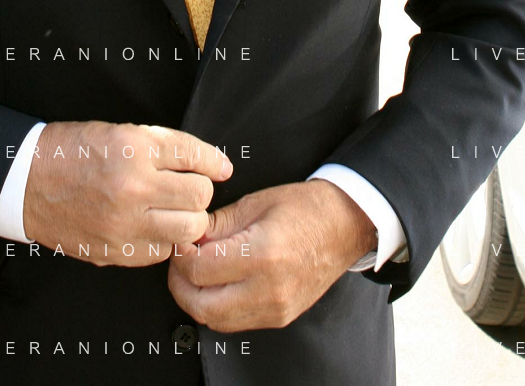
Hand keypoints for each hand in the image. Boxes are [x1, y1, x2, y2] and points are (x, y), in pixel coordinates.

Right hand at [21, 120, 232, 267]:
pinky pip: (162, 251)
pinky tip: (150, 225)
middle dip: (199, 190)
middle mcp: (132, 186)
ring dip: (188, 218)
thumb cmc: (72, 152)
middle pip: (199, 196)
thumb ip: (164, 147)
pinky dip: (164, 239)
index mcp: (133, 148)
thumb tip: (210, 164)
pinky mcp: (116, 251)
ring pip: (189, 229)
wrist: (27, 182)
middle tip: (187, 187)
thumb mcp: (119, 132)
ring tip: (173, 210)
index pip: (193, 154)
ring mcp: (124, 223)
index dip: (213, 160)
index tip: (221, 167)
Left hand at [167, 179, 376, 331]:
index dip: (180, 255)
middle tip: (179, 261)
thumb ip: (219, 222)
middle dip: (180, 284)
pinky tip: (217, 284)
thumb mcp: (257, 202)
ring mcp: (276, 308)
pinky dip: (218, 307)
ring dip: (197, 299)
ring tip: (196, 271)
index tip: (180, 242)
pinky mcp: (280, 317)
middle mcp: (269, 289)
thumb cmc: (307, 209)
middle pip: (202, 306)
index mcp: (263, 255)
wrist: (344, 225)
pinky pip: (235, 322)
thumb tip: (191, 234)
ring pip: (215, 320)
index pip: (200, 269)